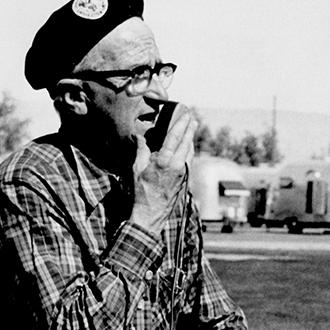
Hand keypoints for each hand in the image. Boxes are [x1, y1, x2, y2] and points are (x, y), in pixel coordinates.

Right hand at [131, 104, 196, 234]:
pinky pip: (188, 162)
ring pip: (190, 152)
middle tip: (193, 118)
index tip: (186, 114)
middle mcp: (177, 166)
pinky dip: (189, 152)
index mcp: (165, 162)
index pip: (175, 137)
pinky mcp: (184, 181)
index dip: (182, 124)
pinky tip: (187, 148)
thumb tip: (139, 137)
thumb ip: (141, 151)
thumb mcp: (136, 169)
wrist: (150, 215)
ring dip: (191, 140)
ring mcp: (182, 174)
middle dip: (190, 129)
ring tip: (191, 129)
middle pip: (187, 143)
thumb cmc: (141, 192)